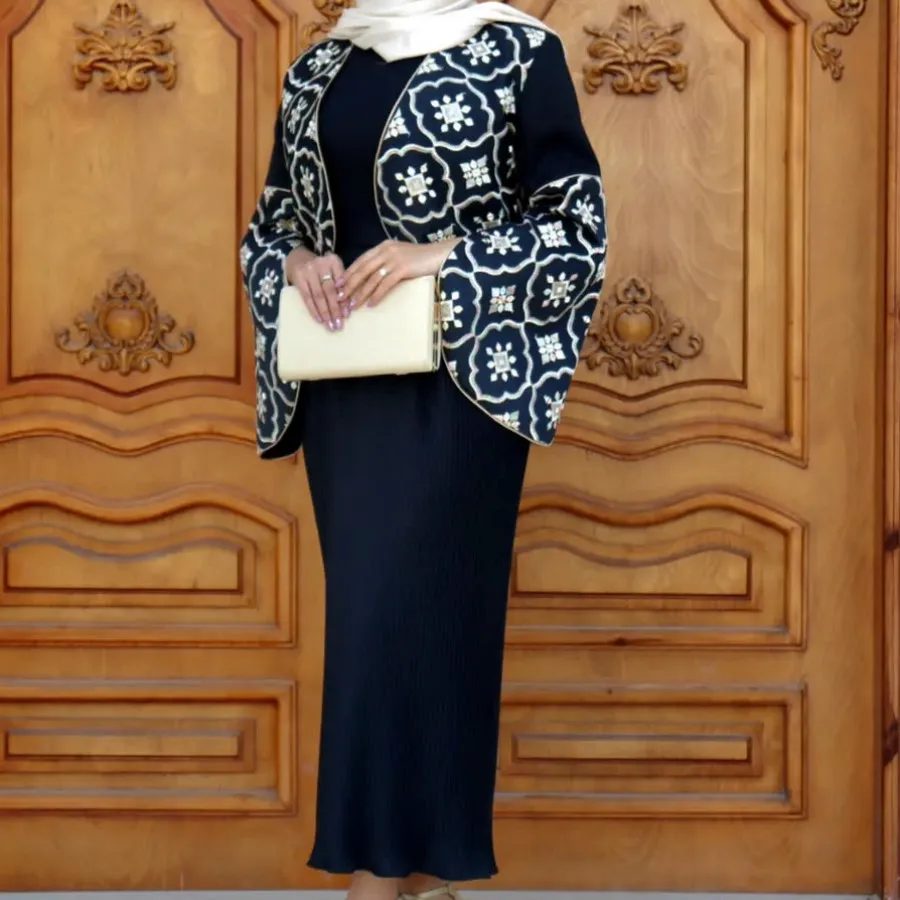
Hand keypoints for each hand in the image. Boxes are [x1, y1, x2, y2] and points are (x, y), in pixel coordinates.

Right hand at [285, 247, 346, 329]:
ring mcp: (309, 270)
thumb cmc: (322, 269)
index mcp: (334, 261)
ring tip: (330, 326)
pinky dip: (314, 310)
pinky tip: (319, 320)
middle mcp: (321, 264)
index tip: (347, 315)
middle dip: (335, 310)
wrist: (299, 258)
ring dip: (325, 313)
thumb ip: (342, 285)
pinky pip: (307, 297)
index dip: (344, 300)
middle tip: (339, 325)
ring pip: (318, 295)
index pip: (341, 283)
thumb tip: (348, 309)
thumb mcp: (333, 271)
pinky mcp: (299, 277)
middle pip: (330, 290)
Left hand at [342, 239, 460, 307]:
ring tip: (353, 305)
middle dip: (350, 285)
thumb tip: (374, 276)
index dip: (348, 273)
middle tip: (340, 298)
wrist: (441, 255)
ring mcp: (394, 259)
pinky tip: (371, 304)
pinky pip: (385, 284)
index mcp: (383, 246)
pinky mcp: (403, 268)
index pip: (361, 261)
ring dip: (361, 293)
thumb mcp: (401, 256)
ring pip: (372, 278)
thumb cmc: (422, 259)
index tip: (338, 285)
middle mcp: (386, 250)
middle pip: (363, 270)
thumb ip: (387, 261)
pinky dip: (377, 295)